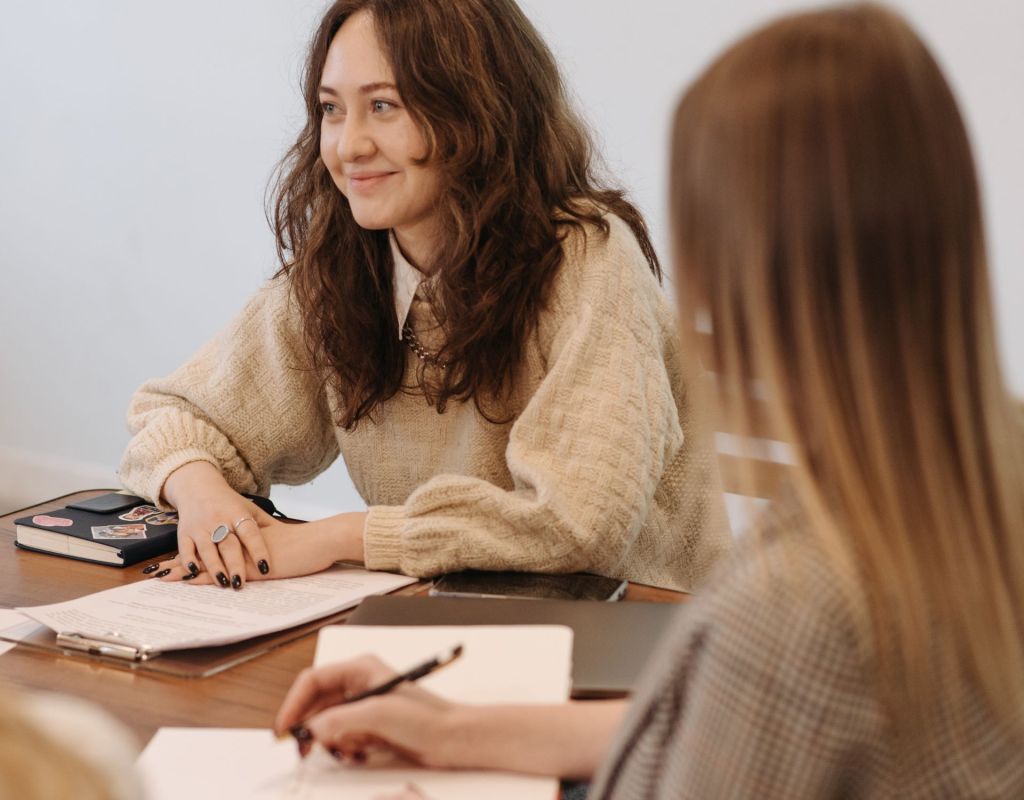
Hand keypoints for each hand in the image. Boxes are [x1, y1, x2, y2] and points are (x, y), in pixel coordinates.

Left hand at [148, 514, 364, 586]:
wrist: (321, 541)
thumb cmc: (307, 544)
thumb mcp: (282, 540)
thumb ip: (267, 540)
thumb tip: (260, 545)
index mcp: (245, 538)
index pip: (213, 544)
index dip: (193, 551)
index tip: (173, 559)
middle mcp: (240, 545)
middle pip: (204, 554)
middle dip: (180, 563)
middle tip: (156, 571)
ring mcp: (245, 556)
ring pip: (208, 563)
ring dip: (184, 571)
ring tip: (160, 579)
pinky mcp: (252, 569)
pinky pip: (223, 574)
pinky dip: (204, 578)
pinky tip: (188, 583)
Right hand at [154, 461, 274, 588]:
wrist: (198, 487)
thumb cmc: (229, 503)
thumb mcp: (250, 508)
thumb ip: (267, 524)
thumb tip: (294, 538)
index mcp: (238, 514)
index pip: (250, 533)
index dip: (258, 550)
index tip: (266, 567)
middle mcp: (219, 520)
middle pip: (228, 544)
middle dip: (235, 565)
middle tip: (241, 584)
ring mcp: (200, 526)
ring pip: (207, 549)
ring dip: (214, 567)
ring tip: (223, 584)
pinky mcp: (184, 533)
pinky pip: (185, 548)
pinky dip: (188, 561)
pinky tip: (193, 574)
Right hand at [274, 655, 461, 768]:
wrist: (452, 740)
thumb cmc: (426, 718)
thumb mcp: (379, 715)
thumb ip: (341, 719)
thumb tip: (311, 729)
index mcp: (359, 669)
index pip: (312, 681)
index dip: (293, 704)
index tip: (284, 730)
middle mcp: (358, 685)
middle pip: (315, 705)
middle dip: (309, 728)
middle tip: (303, 751)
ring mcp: (362, 707)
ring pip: (326, 725)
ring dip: (329, 742)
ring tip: (347, 750)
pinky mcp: (367, 728)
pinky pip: (339, 739)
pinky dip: (342, 750)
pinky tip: (359, 754)